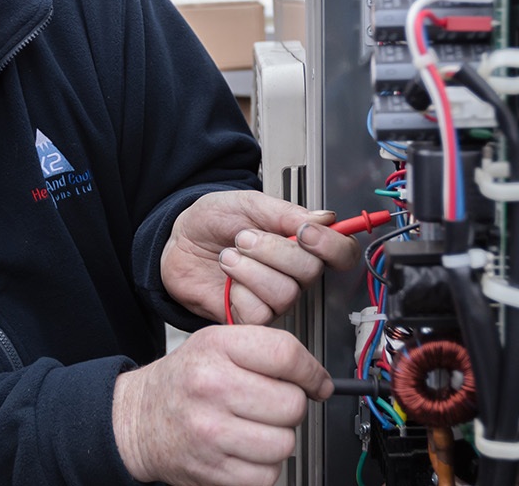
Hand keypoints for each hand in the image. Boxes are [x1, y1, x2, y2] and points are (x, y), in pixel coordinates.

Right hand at [112, 325, 333, 484]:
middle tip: (269, 405)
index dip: (312, 372)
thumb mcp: (215, 345)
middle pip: (292, 404)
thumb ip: (266, 351)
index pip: (287, 355)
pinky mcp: (213, 470)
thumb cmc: (183, 382)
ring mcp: (211, 432)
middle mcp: (211, 387)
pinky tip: (244, 450)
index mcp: (216, 348)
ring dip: (278, 439)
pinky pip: (268, 474)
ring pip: (285, 443)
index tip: (317, 383)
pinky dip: (264, 466)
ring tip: (254, 428)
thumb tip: (318, 381)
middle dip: (290, 407)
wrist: (138, 419)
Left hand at [160, 191, 359, 324]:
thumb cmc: (212, 221)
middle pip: (311, 272)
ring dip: (251, 269)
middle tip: (246, 237)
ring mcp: (273, 296)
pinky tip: (227, 278)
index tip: (305, 232)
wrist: (176, 241)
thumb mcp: (247, 203)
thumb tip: (325, 218)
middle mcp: (293, 273)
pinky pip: (260, 312)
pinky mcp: (250, 316)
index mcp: (300, 243)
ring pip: (286, 293)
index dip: (332, 246)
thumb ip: (286, 212)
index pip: (341, 252)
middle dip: (275, 251)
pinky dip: (238, 289)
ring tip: (230, 255)